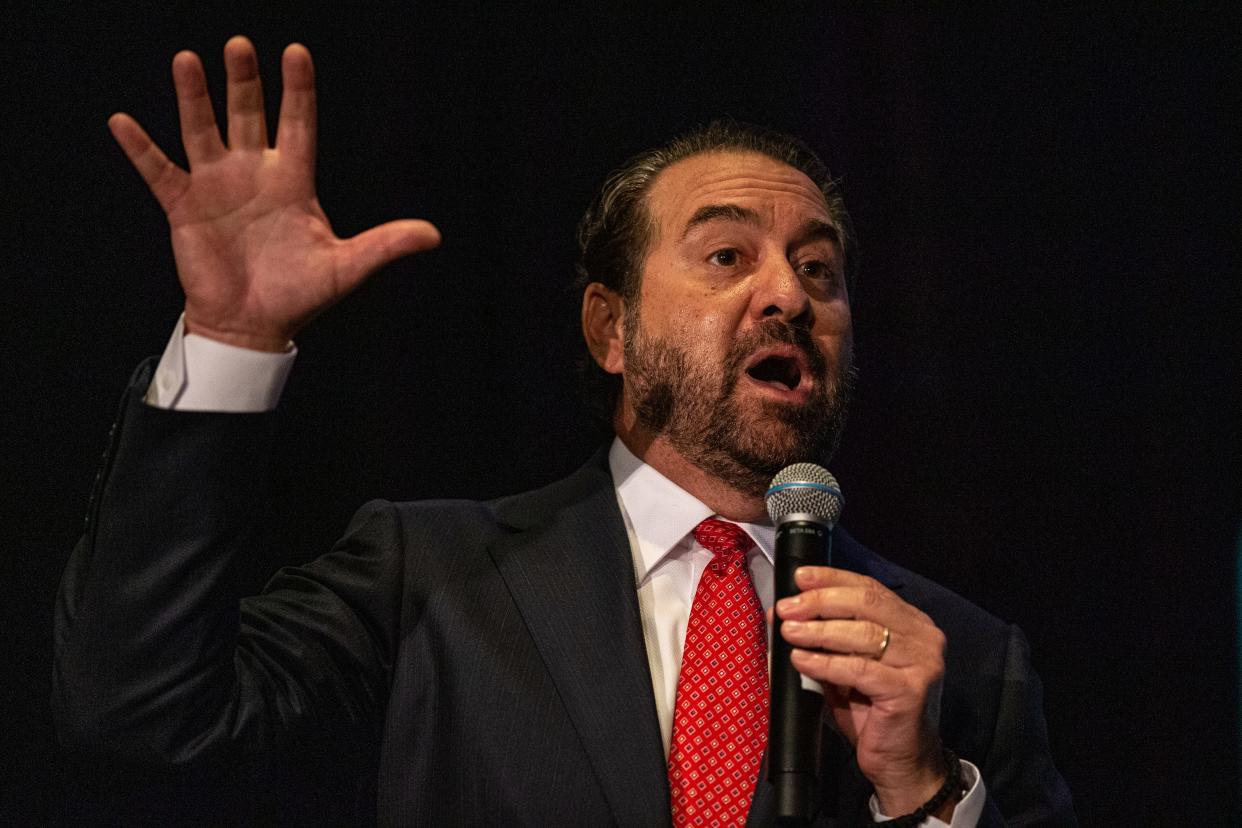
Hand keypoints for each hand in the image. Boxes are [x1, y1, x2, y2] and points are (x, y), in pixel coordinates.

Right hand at [109, 36, 440, 350]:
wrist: (254, 326)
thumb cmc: (300, 295)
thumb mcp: (347, 267)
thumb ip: (386, 245)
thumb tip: (433, 235)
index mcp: (293, 181)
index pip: (298, 124)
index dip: (298, 90)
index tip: (297, 52)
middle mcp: (252, 173)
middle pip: (247, 115)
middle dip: (244, 81)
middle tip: (239, 45)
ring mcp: (216, 187)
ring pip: (202, 130)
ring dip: (194, 97)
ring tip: (187, 59)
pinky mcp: (184, 208)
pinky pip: (159, 171)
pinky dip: (140, 148)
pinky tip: (123, 121)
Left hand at [776, 566, 953, 817]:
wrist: (900, 762)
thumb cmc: (870, 711)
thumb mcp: (842, 666)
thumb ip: (820, 638)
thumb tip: (779, 613)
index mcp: (911, 623)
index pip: (869, 587)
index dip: (832, 578)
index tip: (800, 577)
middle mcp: (923, 637)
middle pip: (866, 603)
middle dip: (819, 602)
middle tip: (786, 609)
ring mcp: (921, 663)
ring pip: (863, 633)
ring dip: (819, 630)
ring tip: (789, 632)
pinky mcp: (910, 691)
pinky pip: (860, 669)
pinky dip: (826, 663)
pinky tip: (801, 660)